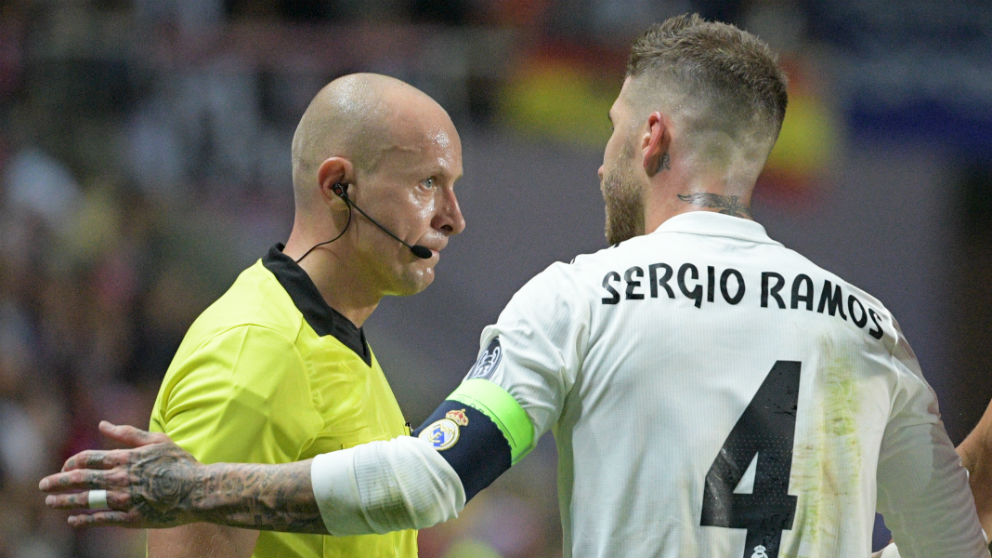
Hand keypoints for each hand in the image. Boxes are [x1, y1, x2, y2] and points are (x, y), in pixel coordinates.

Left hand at [39, 420, 201, 527]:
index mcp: (124, 458)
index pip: (86, 459)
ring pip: (85, 500)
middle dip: (57, 482)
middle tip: (43, 485)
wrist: (198, 490)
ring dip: (64, 501)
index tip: (64, 467)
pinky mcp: (130, 518)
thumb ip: (128, 433)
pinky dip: (84, 520)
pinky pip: (100, 520)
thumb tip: (103, 424)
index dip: (71, 463)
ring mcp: (123, 500)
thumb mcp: (157, 440)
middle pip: (79, 480)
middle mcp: (119, 479)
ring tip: (50, 502)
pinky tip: (73, 520)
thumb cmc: (180, 463)